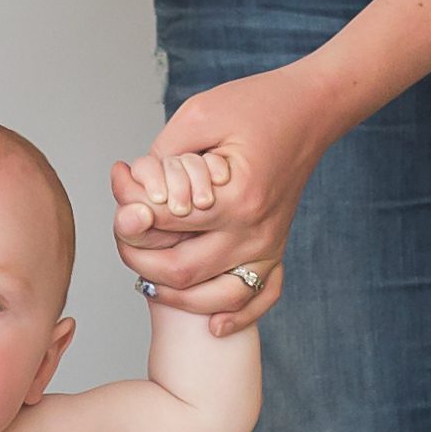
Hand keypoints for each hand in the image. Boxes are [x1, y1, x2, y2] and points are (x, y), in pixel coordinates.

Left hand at [110, 64, 341, 334]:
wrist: (311, 110)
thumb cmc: (257, 105)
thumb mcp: (199, 114)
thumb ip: (165, 153)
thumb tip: (134, 189)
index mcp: (236, 196)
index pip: (165, 223)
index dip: (131, 213)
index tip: (119, 188)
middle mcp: (255, 230)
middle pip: (183, 270)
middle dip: (140, 260)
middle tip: (123, 237)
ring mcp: (270, 244)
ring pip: (216, 296)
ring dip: (175, 295)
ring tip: (147, 277)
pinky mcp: (277, 248)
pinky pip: (262, 297)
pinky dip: (238, 317)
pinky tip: (214, 326)